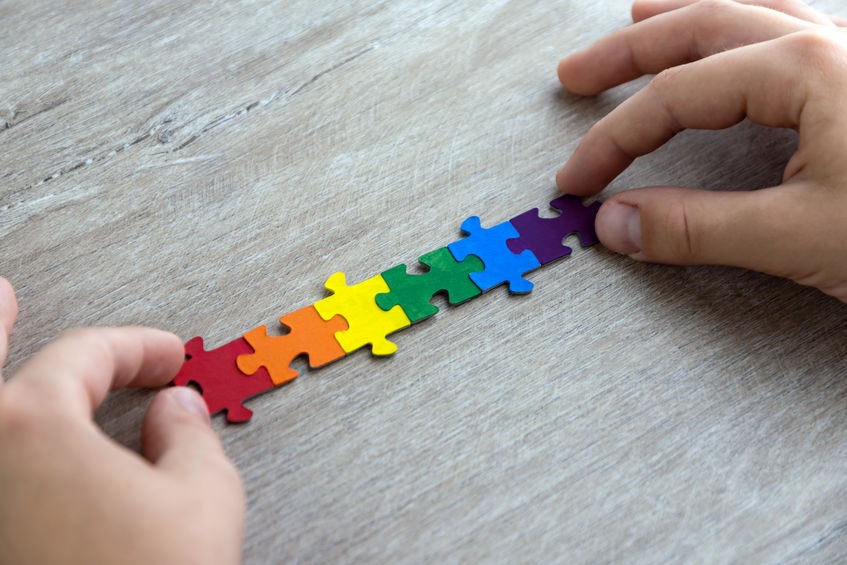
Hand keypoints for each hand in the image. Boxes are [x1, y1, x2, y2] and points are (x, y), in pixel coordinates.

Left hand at [0, 278, 244, 563]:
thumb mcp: (202, 494)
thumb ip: (190, 435)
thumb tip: (179, 412)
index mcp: (29, 428)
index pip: (82, 356)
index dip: (136, 346)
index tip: (169, 355)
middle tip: (3, 295)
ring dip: (6, 390)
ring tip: (5, 348)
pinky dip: (9, 446)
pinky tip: (26, 454)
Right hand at [556, 0, 846, 301]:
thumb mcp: (803, 238)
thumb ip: (697, 229)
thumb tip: (616, 226)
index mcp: (805, 72)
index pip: (676, 97)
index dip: (614, 140)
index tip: (578, 183)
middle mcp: (828, 46)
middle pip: (703, 27)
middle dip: (629, 53)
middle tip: (576, 75)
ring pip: (751, 11)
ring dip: (686, 15)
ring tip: (639, 14)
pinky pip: (794, 27)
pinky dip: (748, 23)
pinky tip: (739, 30)